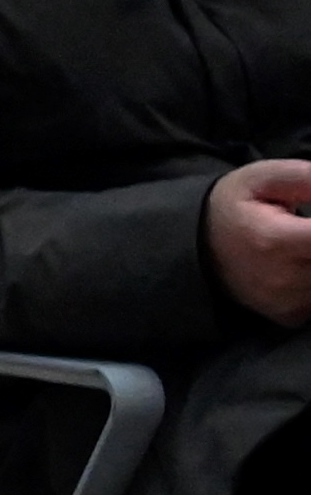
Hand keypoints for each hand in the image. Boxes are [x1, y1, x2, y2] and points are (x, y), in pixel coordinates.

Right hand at [211, 162, 310, 326]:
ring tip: (300, 244)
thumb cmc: (233, 207)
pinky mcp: (289, 316)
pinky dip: (310, 282)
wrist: (194, 249)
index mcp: (277, 240)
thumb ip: (305, 178)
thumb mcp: (262, 178)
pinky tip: (298, 265)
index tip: (308, 222)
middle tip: (302, 231)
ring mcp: (287, 301)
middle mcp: (283, 277)